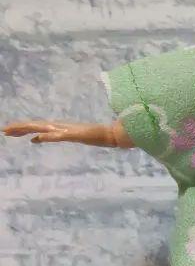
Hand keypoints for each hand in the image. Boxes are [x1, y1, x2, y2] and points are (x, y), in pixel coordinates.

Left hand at [3, 118, 132, 147]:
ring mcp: (67, 130)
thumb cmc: (96, 136)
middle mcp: (60, 126)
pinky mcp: (74, 135)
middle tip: (4, 131)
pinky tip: (38, 139)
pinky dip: (47, 137)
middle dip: (19, 127)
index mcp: (59, 127)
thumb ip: (54, 137)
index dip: (22, 127)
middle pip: (35, 125)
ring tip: (14, 132)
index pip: (36, 126)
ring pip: (43, 129)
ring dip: (28, 129)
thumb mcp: (72, 137)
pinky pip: (58, 136)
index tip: (9, 130)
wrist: (112, 134)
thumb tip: (36, 139)